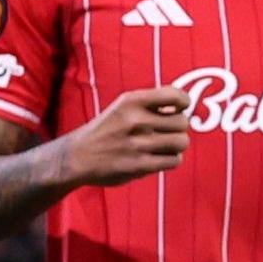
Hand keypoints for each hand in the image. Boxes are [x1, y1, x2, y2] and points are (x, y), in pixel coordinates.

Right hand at [58, 87, 191, 187]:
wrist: (77, 157)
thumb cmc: (107, 130)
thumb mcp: (122, 107)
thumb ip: (151, 103)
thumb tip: (185, 104)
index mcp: (131, 101)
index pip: (175, 95)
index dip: (184, 102)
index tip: (179, 109)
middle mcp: (135, 120)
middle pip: (182, 122)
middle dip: (178, 128)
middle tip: (166, 132)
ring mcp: (137, 144)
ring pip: (182, 142)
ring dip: (176, 145)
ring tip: (164, 146)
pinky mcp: (139, 165)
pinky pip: (174, 160)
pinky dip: (171, 159)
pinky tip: (159, 158)